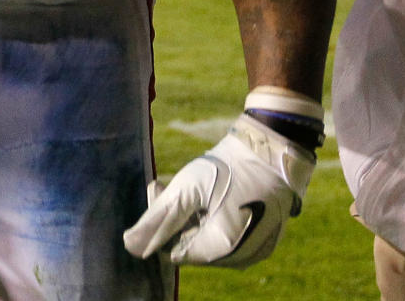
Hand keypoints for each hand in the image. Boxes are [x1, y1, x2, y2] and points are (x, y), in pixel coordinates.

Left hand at [123, 114, 315, 268]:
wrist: (274, 147)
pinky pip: (234, 237)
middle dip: (181, 220)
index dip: (164, 223)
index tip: (160, 189)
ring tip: (195, 189)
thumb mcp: (186, 187)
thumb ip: (158, 219)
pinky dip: (219, 220)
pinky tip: (215, 195)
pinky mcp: (268, 237)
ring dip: (198, 219)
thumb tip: (131, 246)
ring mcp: (258, 249)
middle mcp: (243, 257)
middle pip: (196, 247)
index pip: (177, 251)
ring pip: (214, 243)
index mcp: (223, 249)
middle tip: (174, 186)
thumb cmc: (228, 165)